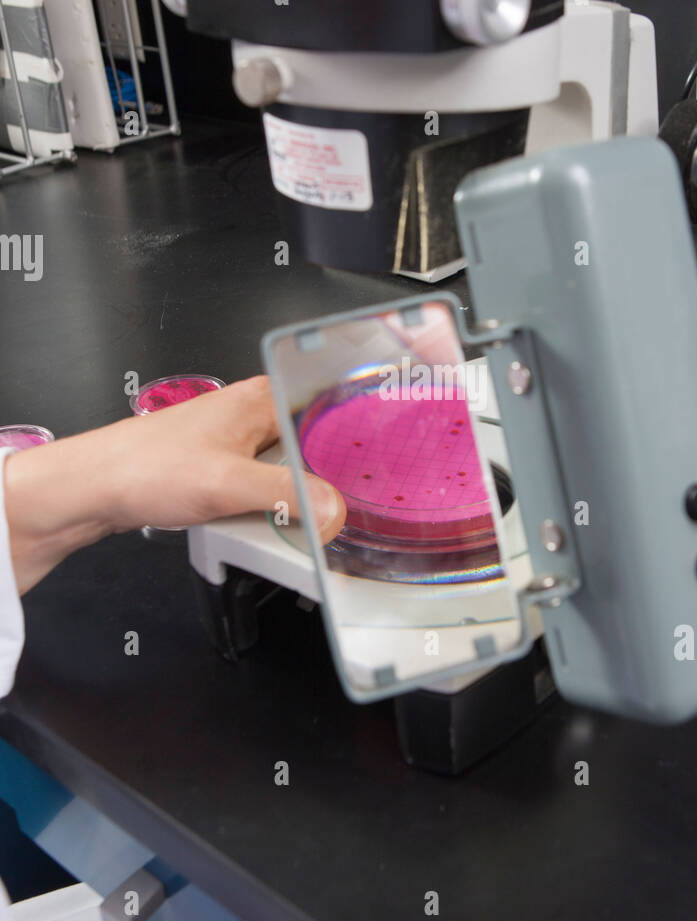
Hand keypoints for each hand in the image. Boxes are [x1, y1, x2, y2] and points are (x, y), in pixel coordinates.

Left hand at [3, 376, 345, 593]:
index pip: (331, 404)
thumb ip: (288, 496)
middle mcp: (255, 413)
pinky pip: (269, 486)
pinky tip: (275, 523)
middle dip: (334, 475)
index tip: (378, 465)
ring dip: (302, 496)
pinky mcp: (227, 467)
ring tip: (310, 519)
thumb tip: (335, 510)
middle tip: (348, 505)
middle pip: (318, 442)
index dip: (359, 433)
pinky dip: (276, 506)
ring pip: (295, 468)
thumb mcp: (228, 484)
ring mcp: (241, 440)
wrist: (94, 489)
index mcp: (263, 398)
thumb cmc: (144, 468)